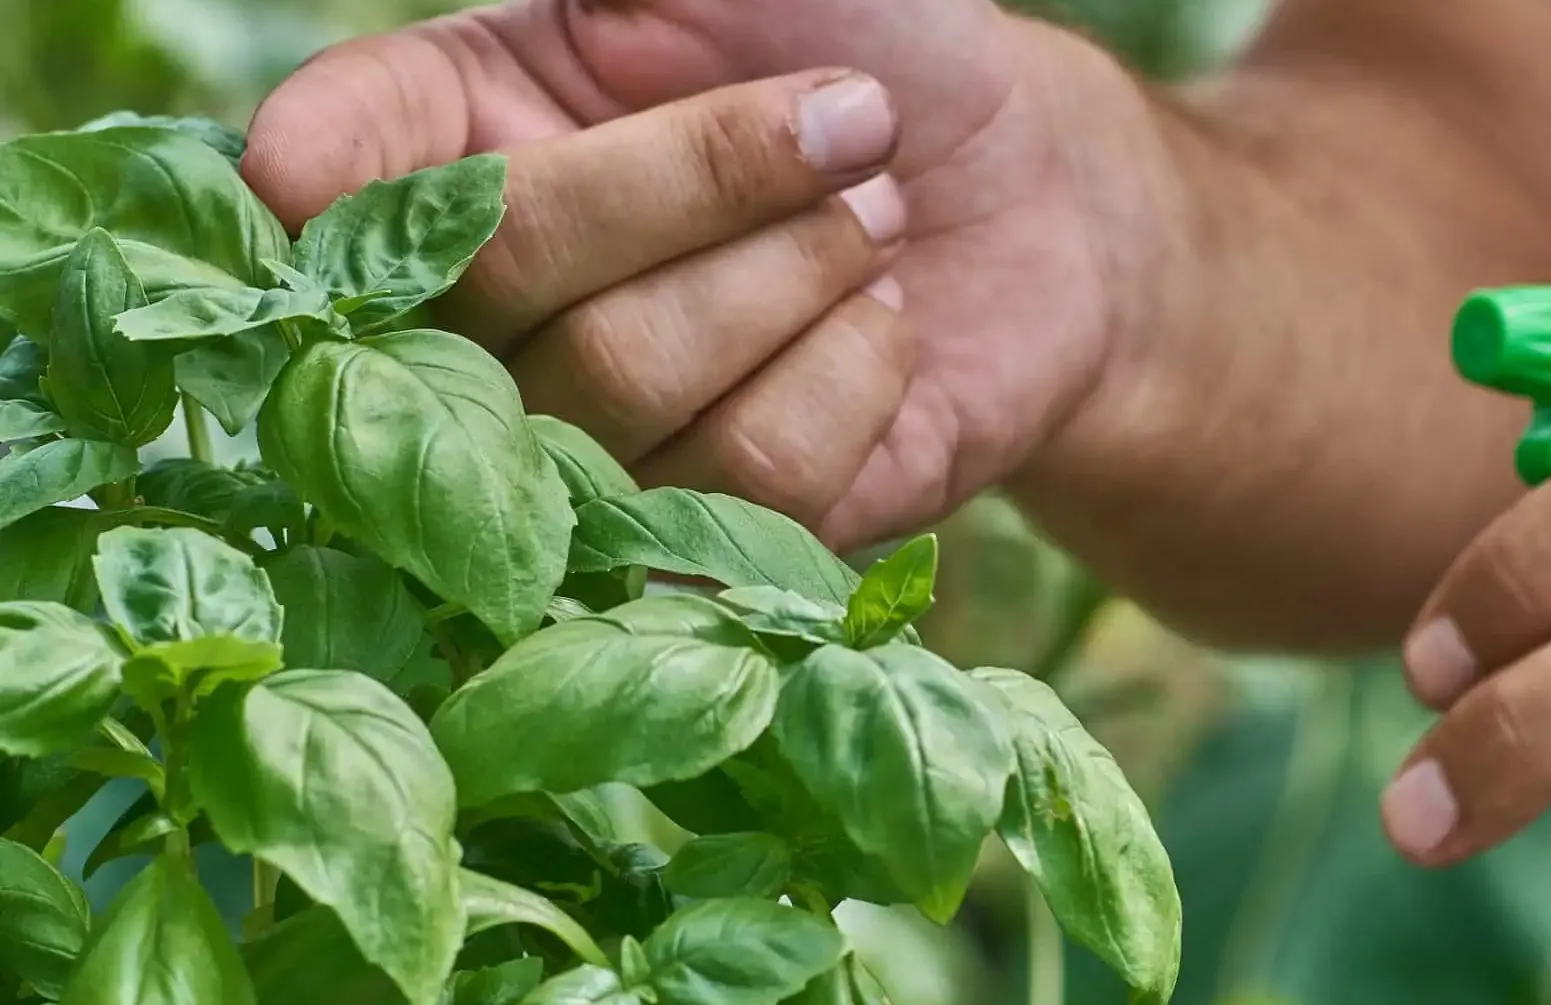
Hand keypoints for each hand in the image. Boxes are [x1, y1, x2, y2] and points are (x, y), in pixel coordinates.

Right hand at [244, 0, 1122, 546]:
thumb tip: (443, 67)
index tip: (305, 172)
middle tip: (855, 125)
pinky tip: (883, 331)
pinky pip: (743, 480)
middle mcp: (504, 305)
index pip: (333, 164)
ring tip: (874, 228)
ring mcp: (596, 436)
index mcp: (470, 140)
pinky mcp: (707, 540)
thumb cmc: (880, 54)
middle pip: (511, 270)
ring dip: (796, 274)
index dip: (315, 163)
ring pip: (627, 380)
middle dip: (708, 176)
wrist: (1029, 197)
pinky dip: (852, 379)